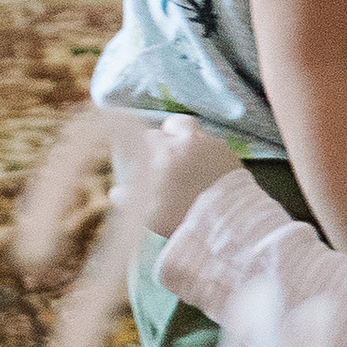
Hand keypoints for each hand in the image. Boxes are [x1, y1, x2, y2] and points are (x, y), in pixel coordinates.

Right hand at [115, 114, 244, 240]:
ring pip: (196, 131)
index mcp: (164, 152)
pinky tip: (207, 167)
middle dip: (168, 135)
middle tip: (167, 153)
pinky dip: (208, 151)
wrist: (224, 222)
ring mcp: (211, 145)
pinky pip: (214, 144)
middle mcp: (187, 141)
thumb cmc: (181, 217)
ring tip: (188, 156)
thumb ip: (129, 199)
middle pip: (173, 124)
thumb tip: (116, 192)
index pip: (149, 136)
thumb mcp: (148, 213)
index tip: (145, 157)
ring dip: (189, 139)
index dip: (146, 146)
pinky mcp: (230, 153)